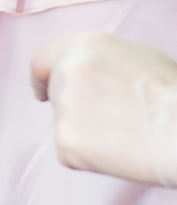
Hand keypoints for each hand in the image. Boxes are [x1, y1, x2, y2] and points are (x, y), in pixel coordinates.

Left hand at [32, 32, 176, 185]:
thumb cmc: (170, 93)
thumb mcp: (132, 55)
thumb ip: (97, 60)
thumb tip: (87, 75)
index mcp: (83, 44)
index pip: (42, 60)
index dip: (41, 79)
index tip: (40, 93)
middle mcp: (67, 69)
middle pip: (55, 95)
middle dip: (74, 110)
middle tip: (109, 123)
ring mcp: (63, 105)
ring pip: (65, 126)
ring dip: (86, 134)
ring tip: (124, 133)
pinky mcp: (65, 141)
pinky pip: (71, 154)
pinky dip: (89, 159)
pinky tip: (119, 152)